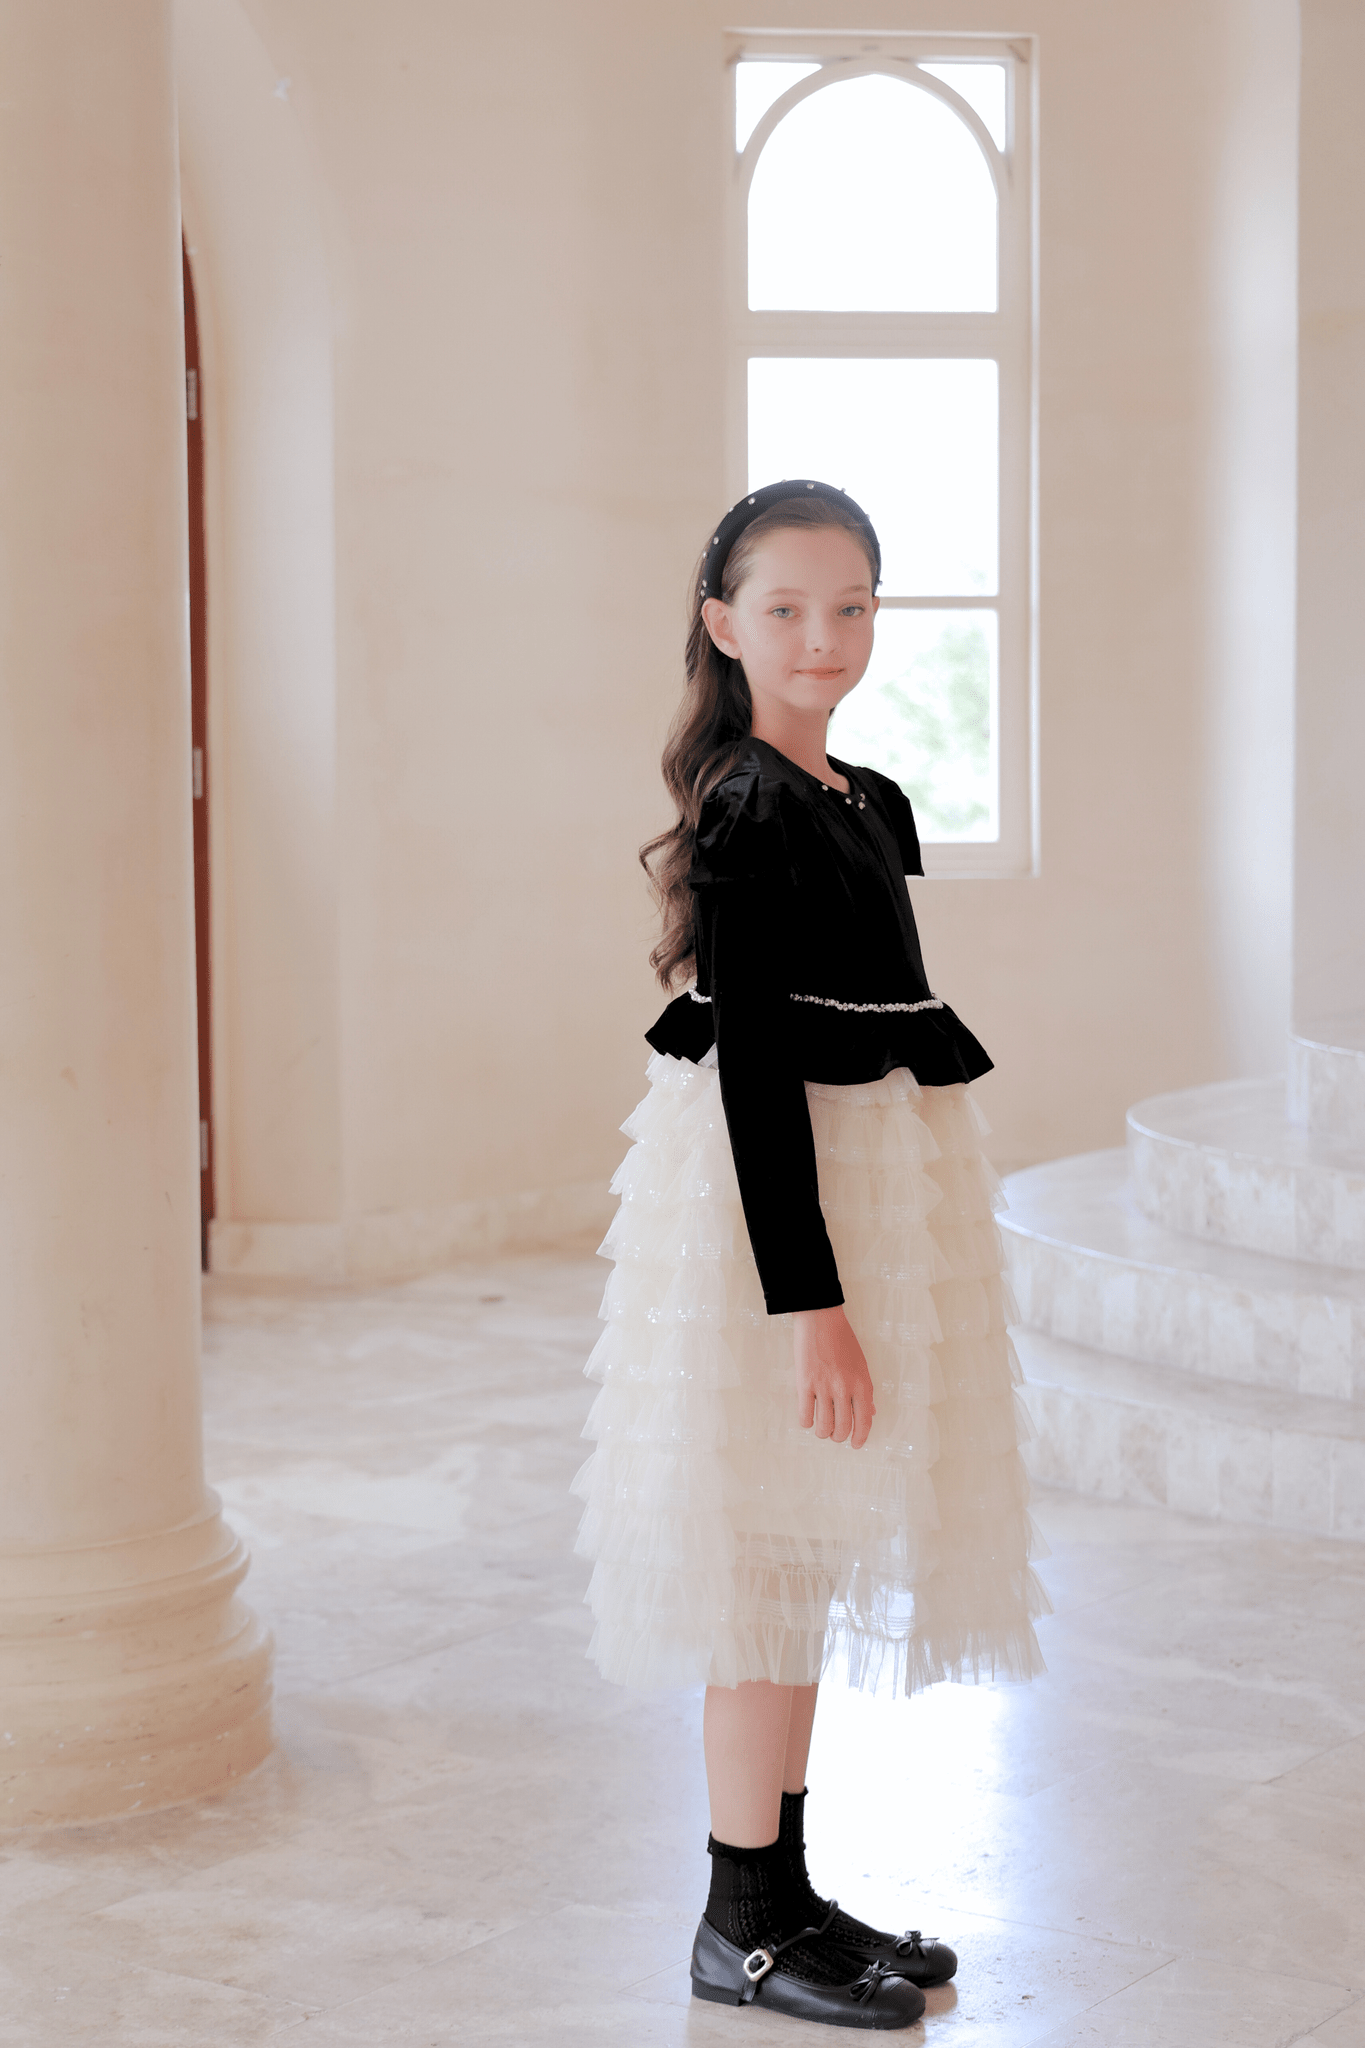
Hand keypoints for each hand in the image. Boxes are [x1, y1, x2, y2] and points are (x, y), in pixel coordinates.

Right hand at [793, 1305, 875, 1448]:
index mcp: (862, 1384)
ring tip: (821, 1428)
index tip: (855, 1444)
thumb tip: (870, 1414)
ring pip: (824, 1427)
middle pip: (843, 1428)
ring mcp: (824, 1387)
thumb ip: (864, 1392)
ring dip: (822, 1432)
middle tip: (835, 1434)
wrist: (820, 1319)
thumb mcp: (861, 1365)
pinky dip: (806, 1422)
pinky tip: (808, 1416)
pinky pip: (805, 1416)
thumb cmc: (842, 1341)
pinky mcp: (804, 1384)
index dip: (860, 1438)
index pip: (865, 1421)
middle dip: (838, 1437)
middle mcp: (845, 1389)